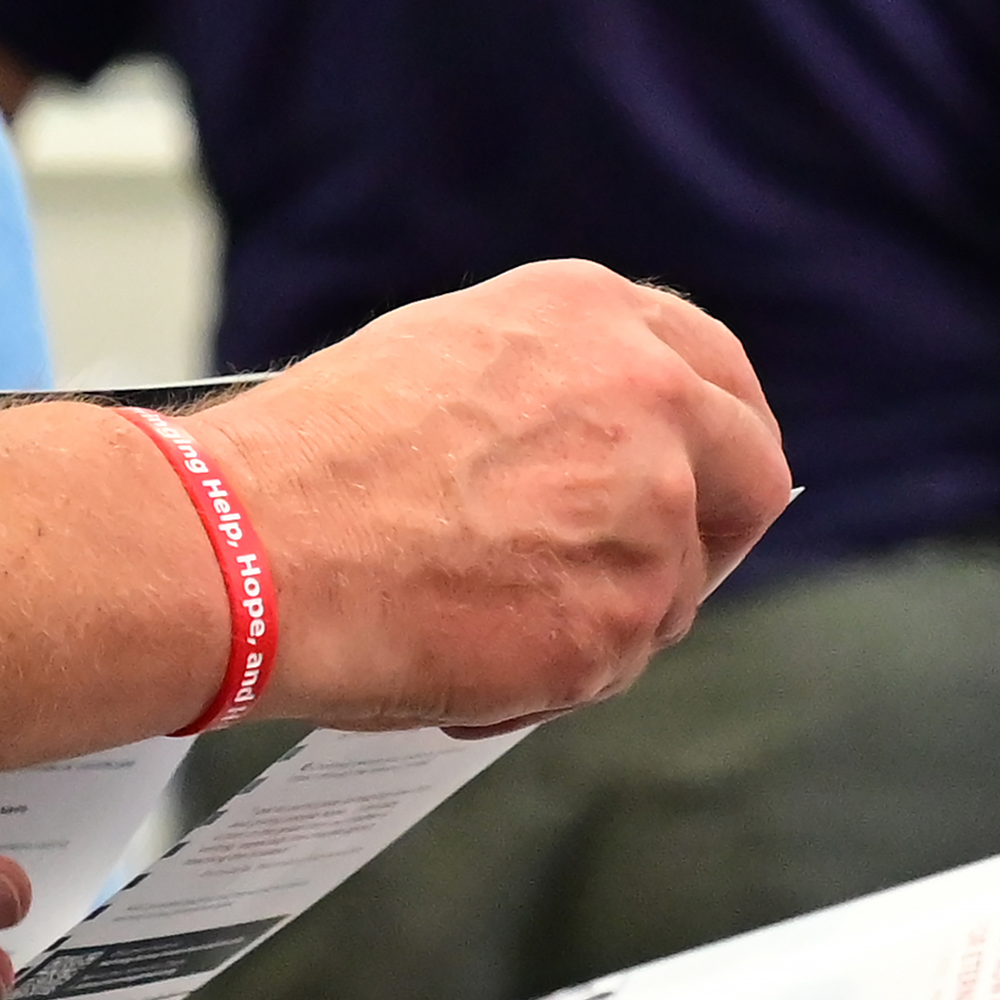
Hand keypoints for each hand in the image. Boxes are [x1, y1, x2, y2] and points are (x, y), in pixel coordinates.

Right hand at [205, 263, 788, 730]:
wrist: (251, 545)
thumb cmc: (313, 462)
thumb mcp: (450, 356)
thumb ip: (554, 390)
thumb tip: (595, 454)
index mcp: (598, 317)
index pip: (719, 375)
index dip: (714, 441)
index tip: (699, 479)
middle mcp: (650, 398)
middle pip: (749, 477)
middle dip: (709, 536)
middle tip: (641, 577)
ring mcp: (649, 513)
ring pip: (670, 593)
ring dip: (594, 619)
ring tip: (469, 616)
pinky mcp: (624, 619)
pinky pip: (606, 671)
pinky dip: (545, 682)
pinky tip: (455, 655)